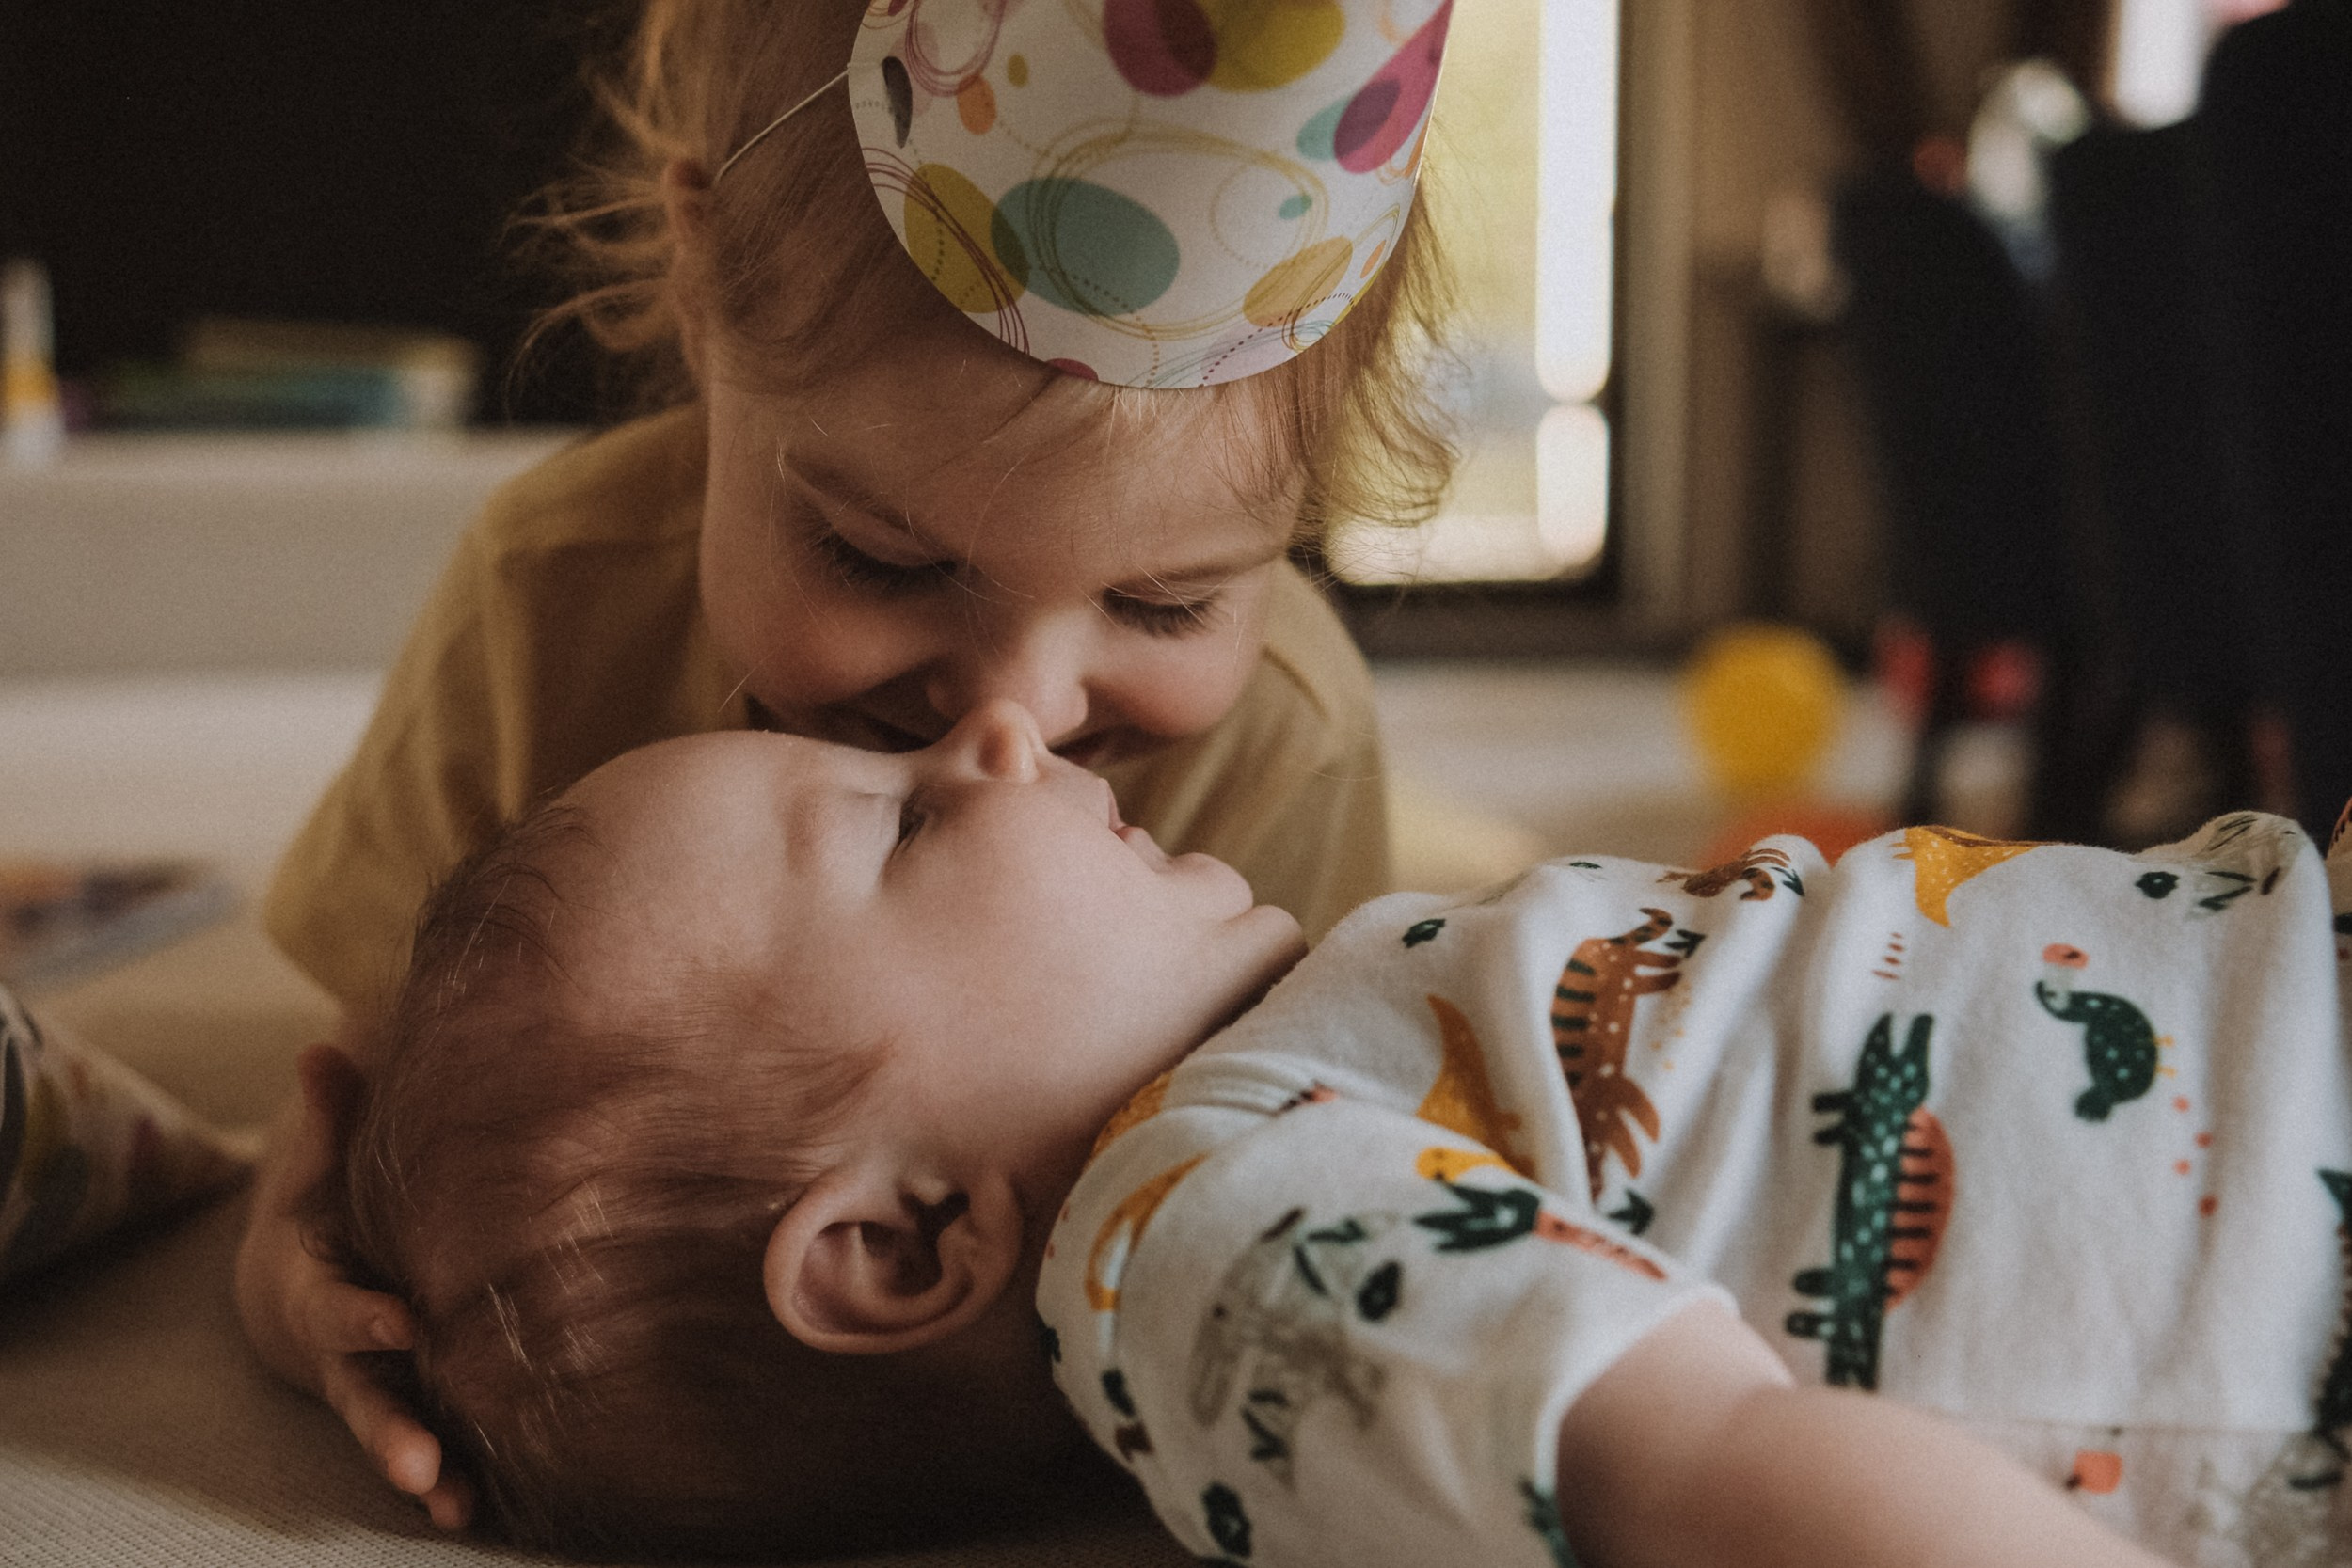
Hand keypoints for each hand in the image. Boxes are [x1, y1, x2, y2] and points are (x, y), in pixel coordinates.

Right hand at [234, 1042, 474, 1530]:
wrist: (298, 1286)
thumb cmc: (325, 1215)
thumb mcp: (321, 1172)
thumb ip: (332, 1117)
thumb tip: (322, 1048)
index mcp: (323, 1291)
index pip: (345, 1310)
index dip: (370, 1318)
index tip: (405, 1323)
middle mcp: (347, 1355)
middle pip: (364, 1397)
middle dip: (391, 1430)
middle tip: (420, 1465)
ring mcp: (376, 1389)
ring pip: (393, 1435)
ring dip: (423, 1471)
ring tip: (457, 1505)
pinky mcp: (411, 1405)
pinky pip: (429, 1448)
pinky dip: (453, 1482)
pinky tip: (482, 1515)